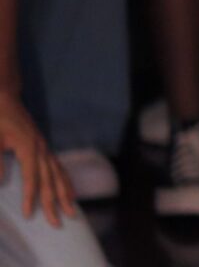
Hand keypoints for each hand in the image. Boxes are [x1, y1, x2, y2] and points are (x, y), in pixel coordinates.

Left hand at [0, 92, 75, 226]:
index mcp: (28, 146)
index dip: (31, 196)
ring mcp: (44, 147)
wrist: (3, 97)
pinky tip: (69, 192)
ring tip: (71, 211)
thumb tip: (0, 184)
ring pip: (58, 173)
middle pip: (50, 179)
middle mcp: (41, 148)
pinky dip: (65, 181)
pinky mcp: (43, 147)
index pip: (32, 177)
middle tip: (57, 222)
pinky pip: (58, 167)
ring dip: (65, 194)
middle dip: (53, 202)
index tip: (29, 214)